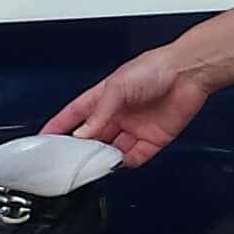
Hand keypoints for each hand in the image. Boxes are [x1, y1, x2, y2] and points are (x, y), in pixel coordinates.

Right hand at [44, 48, 209, 165]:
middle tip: (70, 160)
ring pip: (112, 150)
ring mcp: (135, 127)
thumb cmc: (155, 67)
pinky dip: (126, 163)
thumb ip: (99, 113)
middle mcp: (118, 114)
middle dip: (81, 149)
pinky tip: (119, 164)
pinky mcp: (153, 139)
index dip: (59, 126)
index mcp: (104, 97)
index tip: (45, 139)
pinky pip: (136, 156)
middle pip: (93, 137)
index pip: (75, 114)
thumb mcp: (118, 87)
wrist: (188, 72)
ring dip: (103, 158)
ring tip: (94, 166)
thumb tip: (82, 134)